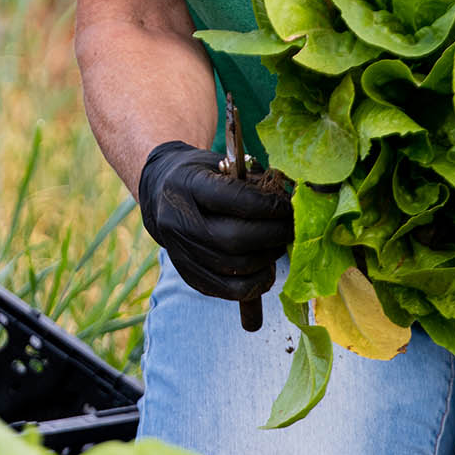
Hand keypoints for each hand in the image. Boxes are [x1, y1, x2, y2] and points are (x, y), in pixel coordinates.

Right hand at [135, 140, 293, 301]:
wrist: (163, 193)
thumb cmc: (203, 175)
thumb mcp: (223, 164)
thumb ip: (252, 180)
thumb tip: (288, 200)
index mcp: (186, 185)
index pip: (234, 199)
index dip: (269, 205)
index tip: (289, 206)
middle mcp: (177, 220)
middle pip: (234, 239)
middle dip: (273, 235)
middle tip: (291, 228)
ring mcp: (180, 252)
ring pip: (235, 267)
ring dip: (267, 258)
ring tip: (279, 244)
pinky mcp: (188, 275)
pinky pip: (229, 290)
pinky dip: (256, 283)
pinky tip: (266, 268)